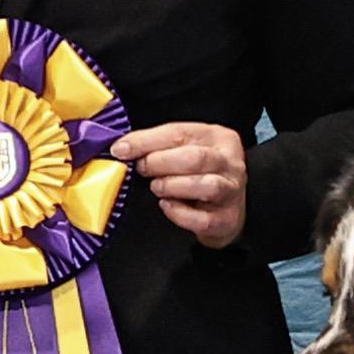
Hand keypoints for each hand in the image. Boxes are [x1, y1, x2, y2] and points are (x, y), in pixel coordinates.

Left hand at [114, 119, 250, 249]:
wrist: (226, 208)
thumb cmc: (200, 174)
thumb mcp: (185, 150)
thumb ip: (158, 146)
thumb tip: (122, 148)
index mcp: (217, 137)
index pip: (179, 133)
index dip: (146, 141)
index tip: (122, 149)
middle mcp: (228, 163)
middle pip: (195, 158)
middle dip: (160, 163)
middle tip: (142, 169)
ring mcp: (231, 192)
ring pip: (204, 186)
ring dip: (172, 186)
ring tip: (157, 187)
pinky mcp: (226, 219)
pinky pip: (202, 219)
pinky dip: (179, 213)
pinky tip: (167, 206)